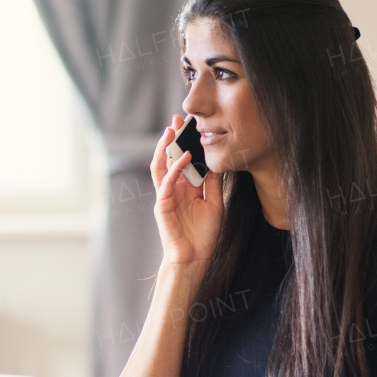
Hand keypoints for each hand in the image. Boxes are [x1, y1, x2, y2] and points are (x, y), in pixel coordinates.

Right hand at [151, 114, 223, 267]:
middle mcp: (173, 189)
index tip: (192, 125)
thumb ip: (212, 183)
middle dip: (172, 138)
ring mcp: (166, 196)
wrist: (195, 258)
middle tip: (178, 119)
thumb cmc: (204, 234)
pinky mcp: (163, 205)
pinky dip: (174, 168)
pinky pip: (166, 182)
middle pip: (169, 157)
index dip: (185, 142)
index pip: (183, 159)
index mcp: (185, 187)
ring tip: (172, 130)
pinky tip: (184, 156)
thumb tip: (216, 161)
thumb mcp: (215, 203)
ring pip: (160, 166)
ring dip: (164, 147)